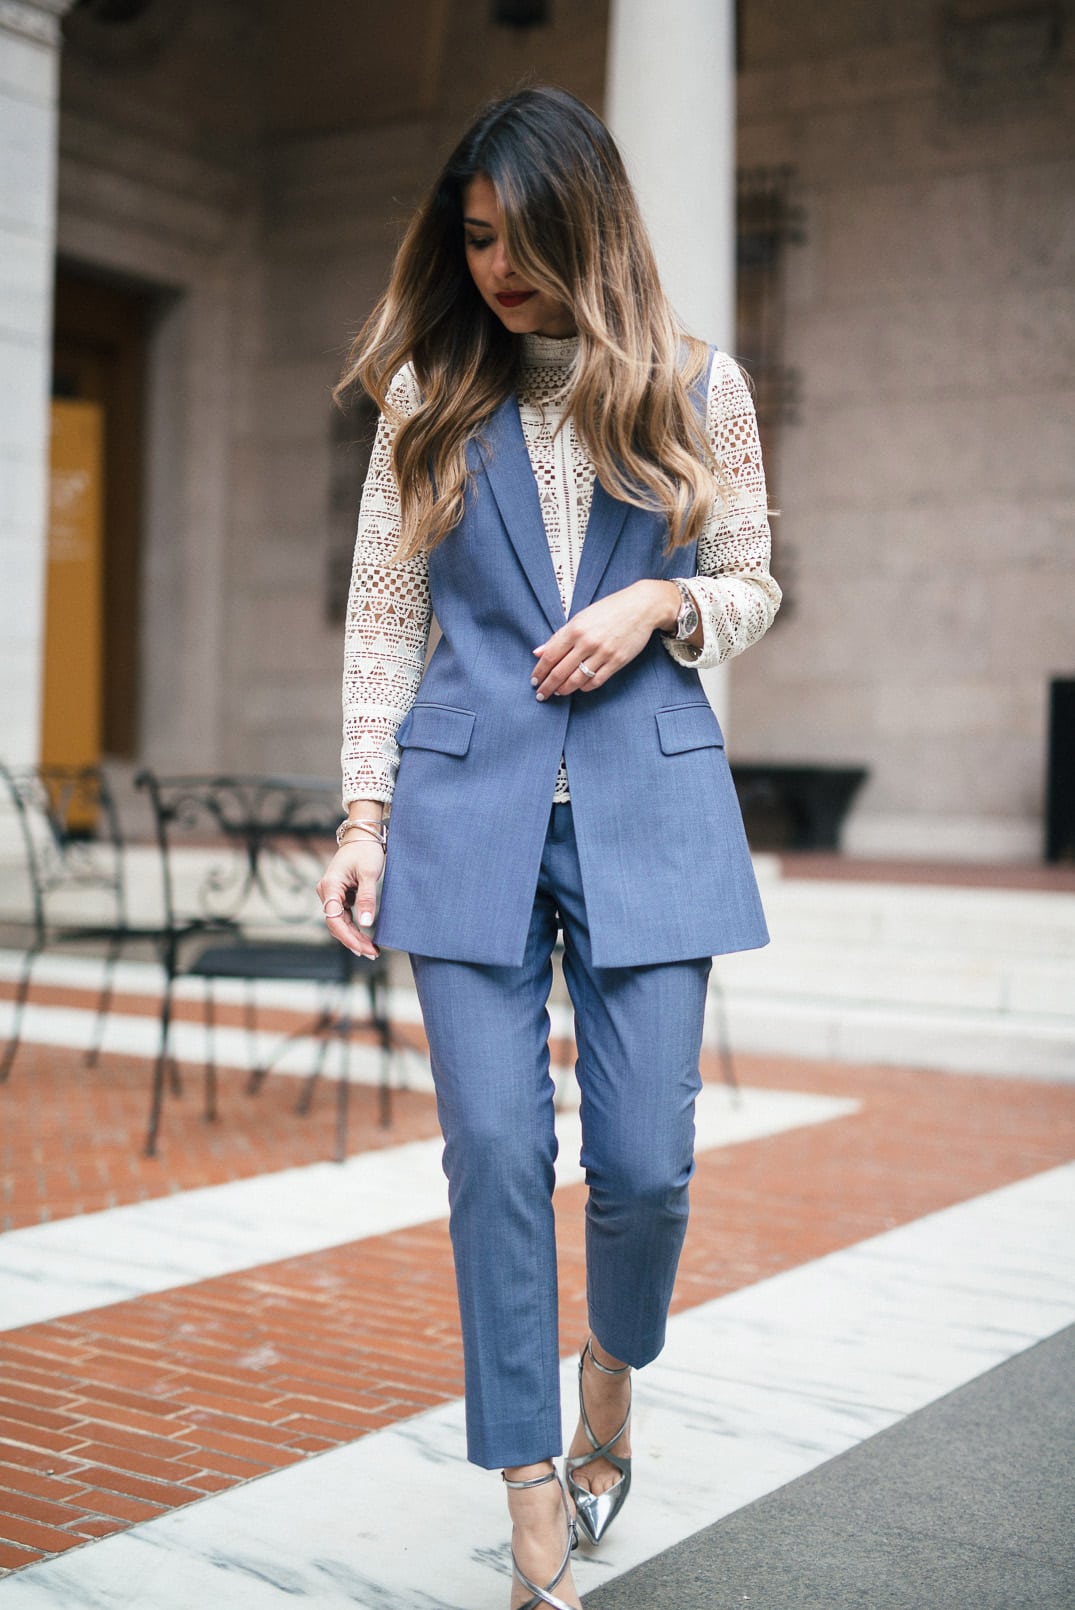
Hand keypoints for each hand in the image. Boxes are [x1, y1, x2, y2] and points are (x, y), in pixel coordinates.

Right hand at [316, 839, 384, 958]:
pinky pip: (344, 916)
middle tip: (373, 953)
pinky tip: (364, 938)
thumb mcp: (369, 874)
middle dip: (353, 941)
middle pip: (336, 925)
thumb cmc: (365, 851)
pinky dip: (354, 927)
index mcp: (330, 887)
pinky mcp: (339, 895)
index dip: (349, 937)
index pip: (334, 920)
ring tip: (370, 950)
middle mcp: (327, 892)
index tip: (364, 948)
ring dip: (353, 937)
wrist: (362, 836)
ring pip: (339, 923)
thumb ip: (367, 898)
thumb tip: (366, 923)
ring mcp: (332, 894)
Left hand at [531, 580, 678, 700]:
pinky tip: (579, 688)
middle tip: (541, 695)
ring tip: (558, 692)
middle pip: (560, 672)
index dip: (540, 671)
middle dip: (548, 686)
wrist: (641, 607)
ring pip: (577, 680)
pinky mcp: (617, 662)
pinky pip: (596, 681)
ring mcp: (603, 653)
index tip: (534, 681)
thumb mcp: (581, 617)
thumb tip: (538, 652)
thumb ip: (559, 636)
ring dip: (564, 690)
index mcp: (575, 629)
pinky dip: (584, 687)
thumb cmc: (609, 610)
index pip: (550, 656)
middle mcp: (587, 642)